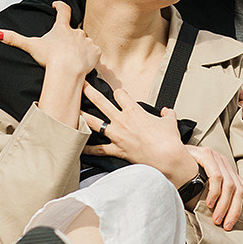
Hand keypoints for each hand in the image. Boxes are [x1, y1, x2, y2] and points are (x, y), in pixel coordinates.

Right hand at [0, 1, 101, 83]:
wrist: (67, 71)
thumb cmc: (49, 57)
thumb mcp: (30, 46)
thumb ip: (14, 39)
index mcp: (62, 28)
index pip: (63, 11)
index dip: (60, 6)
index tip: (56, 5)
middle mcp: (77, 32)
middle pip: (75, 31)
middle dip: (70, 37)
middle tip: (64, 48)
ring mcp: (88, 41)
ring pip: (85, 42)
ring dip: (80, 47)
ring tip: (73, 58)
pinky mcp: (96, 52)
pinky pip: (94, 53)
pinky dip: (90, 56)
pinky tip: (83, 63)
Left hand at [81, 77, 197, 190]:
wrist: (167, 157)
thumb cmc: (169, 140)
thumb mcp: (170, 123)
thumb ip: (167, 115)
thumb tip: (167, 111)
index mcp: (135, 111)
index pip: (120, 94)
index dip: (118, 92)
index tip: (117, 93)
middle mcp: (122, 121)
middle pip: (101, 102)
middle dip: (89, 92)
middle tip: (81, 85)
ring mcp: (117, 135)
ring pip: (94, 122)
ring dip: (82, 116)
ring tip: (72, 111)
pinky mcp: (116, 150)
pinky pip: (98, 149)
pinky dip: (88, 148)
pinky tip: (79, 147)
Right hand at [190, 146, 242, 230]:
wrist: (167, 152)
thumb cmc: (184, 175)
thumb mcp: (203, 189)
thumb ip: (214, 199)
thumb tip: (221, 221)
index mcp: (229, 173)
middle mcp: (227, 165)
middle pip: (241, 191)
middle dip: (235, 212)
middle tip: (227, 226)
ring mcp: (218, 159)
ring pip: (230, 186)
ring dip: (224, 206)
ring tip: (217, 219)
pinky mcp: (206, 155)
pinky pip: (216, 177)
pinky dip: (214, 193)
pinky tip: (208, 204)